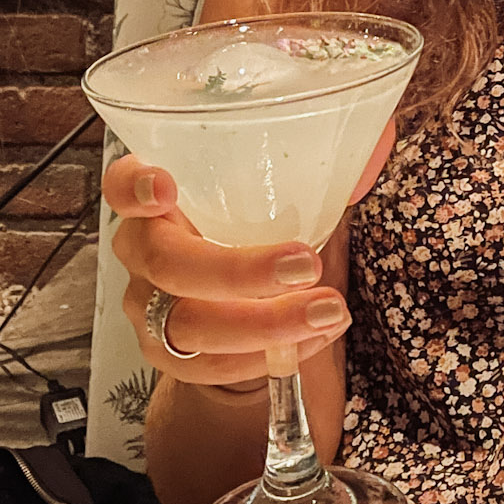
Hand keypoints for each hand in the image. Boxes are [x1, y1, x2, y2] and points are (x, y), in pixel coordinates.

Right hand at [103, 118, 396, 386]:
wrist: (239, 301)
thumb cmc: (255, 228)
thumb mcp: (284, 191)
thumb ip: (326, 162)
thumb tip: (381, 136)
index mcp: (157, 197)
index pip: (122, 182)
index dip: (134, 185)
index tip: (165, 185)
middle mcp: (142, 251)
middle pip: (168, 263)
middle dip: (239, 270)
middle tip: (304, 265)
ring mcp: (149, 308)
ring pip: (190, 325)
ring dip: (264, 324)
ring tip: (328, 312)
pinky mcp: (170, 358)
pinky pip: (210, 367)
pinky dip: (267, 357)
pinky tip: (314, 339)